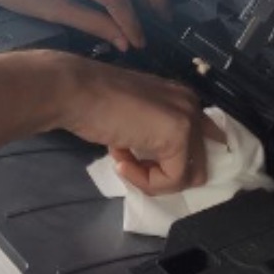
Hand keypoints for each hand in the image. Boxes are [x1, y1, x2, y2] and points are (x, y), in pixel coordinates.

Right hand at [57, 58, 222, 195]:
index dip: (171, 162)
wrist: (75, 91)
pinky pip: (172, 180)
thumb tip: (154, 159)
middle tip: (128, 162)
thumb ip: (151, 131)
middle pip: (197, 164)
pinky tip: (120, 162)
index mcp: (181, 99)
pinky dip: (145, 181)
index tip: (139, 162)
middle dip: (161, 172)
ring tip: (122, 161)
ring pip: (188, 176)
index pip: (198, 144)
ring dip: (153, 179)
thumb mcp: (132, 116)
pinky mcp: (178, 137)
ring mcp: (188, 120)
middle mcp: (192, 106)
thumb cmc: (93, 101)